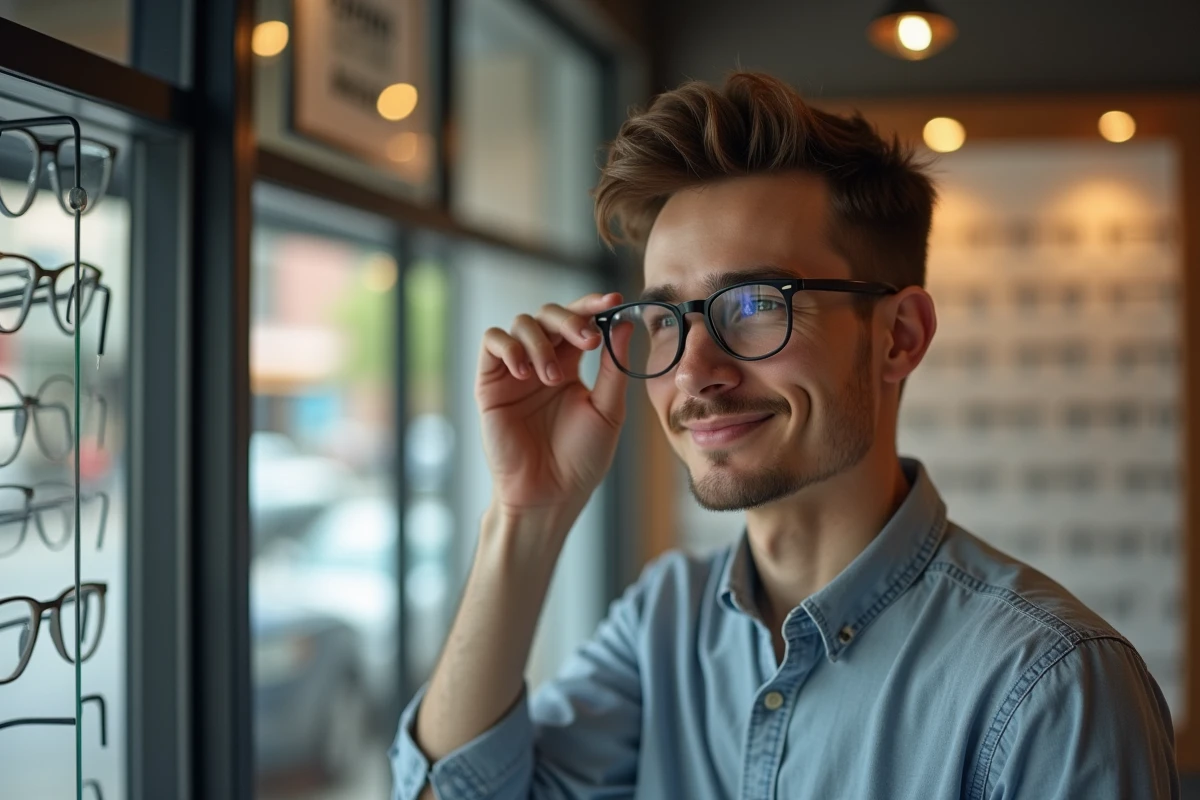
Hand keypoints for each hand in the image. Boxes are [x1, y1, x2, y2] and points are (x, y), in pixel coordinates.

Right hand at [476, 292, 630, 526]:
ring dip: (541, 343)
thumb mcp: (607, 410)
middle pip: (549, 313)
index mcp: (571, 365)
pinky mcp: (490, 382)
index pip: (580, 322)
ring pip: (521, 323)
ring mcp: (514, 370)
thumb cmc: (581, 459)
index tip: (616, 300)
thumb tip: (623, 322)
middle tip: (588, 340)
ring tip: (551, 378)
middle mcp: (542, 361)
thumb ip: (613, 368)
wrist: (549, 495)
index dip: (595, 305)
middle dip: (571, 319)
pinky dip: (509, 347)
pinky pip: (491, 343)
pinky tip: (525, 372)